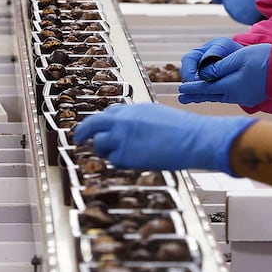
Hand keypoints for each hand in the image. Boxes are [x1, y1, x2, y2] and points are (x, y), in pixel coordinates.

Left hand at [73, 103, 255, 172]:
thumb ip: (138, 121)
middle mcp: (122, 120)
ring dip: (105, 151)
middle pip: (92, 124)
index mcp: (133, 108)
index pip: (108, 113)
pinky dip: (120, 162)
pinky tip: (135, 161)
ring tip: (122, 155)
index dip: (102, 123)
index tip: (97, 128)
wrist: (193, 138)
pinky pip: (113, 160)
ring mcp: (121, 137)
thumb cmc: (184, 130)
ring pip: (99, 145)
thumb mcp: (157, 116)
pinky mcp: (124, 155)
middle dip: (83, 132)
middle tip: (78, 139)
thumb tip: (128, 131)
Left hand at [178, 43, 271, 107]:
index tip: (181, 89)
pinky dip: (219, 94)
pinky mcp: (251, 96)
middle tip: (181, 97)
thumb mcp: (239, 58)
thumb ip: (220, 67)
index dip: (193, 88)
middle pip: (211, 94)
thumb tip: (205, 74)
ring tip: (195, 97)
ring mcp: (244, 97)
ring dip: (207, 95)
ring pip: (220, 96)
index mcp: (231, 86)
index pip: (207, 87)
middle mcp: (236, 95)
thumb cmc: (265, 60)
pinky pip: (230, 96)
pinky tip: (216, 93)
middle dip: (196, 95)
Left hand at [223, 0, 271, 24]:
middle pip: (236, 7)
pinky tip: (256, 8)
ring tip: (253, 2)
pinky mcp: (245, 21)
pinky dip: (252, 15)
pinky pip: (248, 19)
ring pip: (242, 13)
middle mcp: (228, 8)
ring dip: (247, 10)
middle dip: (242, 3)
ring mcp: (236, 16)